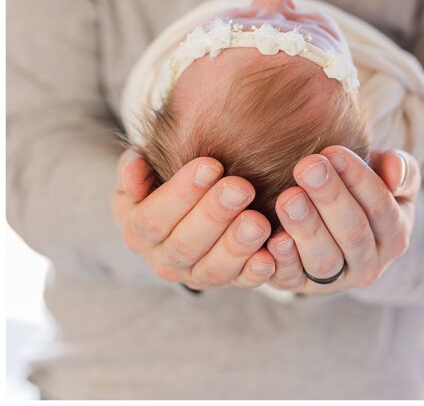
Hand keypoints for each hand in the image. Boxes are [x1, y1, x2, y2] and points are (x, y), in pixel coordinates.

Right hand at [110, 149, 276, 289]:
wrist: (196, 202)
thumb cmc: (172, 180)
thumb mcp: (147, 173)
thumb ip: (136, 169)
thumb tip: (135, 161)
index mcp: (139, 229)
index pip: (153, 217)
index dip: (180, 193)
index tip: (210, 165)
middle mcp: (163, 258)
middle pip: (185, 245)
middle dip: (214, 215)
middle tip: (241, 188)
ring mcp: (196, 274)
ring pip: (213, 269)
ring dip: (236, 247)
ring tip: (258, 222)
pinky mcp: (229, 280)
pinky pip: (242, 282)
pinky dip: (255, 272)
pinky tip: (269, 257)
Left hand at [265, 146, 419, 293]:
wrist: (337, 225)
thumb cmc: (364, 192)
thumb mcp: (390, 178)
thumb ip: (402, 169)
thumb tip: (394, 173)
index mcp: (395, 236)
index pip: (382, 208)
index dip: (359, 179)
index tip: (334, 151)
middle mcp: (370, 264)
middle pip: (353, 234)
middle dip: (330, 198)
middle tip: (307, 167)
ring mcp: (336, 281)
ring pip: (325, 260)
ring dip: (306, 228)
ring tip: (288, 197)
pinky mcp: (301, 287)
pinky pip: (293, 280)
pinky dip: (283, 261)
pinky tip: (274, 238)